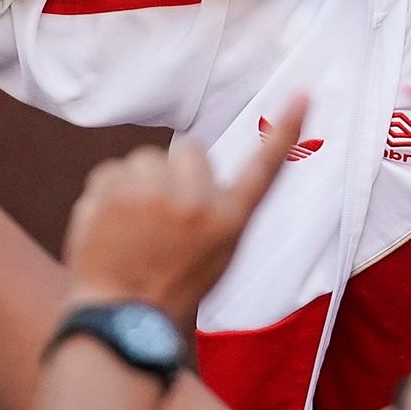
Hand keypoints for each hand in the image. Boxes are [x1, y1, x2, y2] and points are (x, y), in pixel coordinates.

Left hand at [63, 96, 306, 326]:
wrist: (121, 314)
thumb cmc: (172, 285)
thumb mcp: (219, 253)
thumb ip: (221, 208)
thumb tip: (198, 166)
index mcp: (229, 218)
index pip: (263, 168)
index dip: (286, 130)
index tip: (304, 95)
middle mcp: (196, 201)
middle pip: (188, 152)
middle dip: (175, 173)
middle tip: (162, 216)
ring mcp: (152, 193)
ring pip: (146, 159)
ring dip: (139, 181)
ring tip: (134, 224)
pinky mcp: (113, 192)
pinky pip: (110, 170)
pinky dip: (107, 191)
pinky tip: (111, 224)